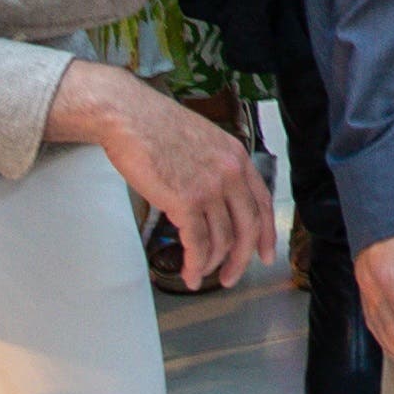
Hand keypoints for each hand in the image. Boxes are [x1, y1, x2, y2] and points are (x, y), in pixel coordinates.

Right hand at [49, 59, 282, 289]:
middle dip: (241, 258)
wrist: (128, 117)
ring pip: (222, 240)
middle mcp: (230, 172)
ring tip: (200, 275)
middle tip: (231, 276)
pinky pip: (198, 244)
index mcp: (236, 156)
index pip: (262, 202)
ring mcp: (210, 187)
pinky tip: (189, 273)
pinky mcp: (186, 201)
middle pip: (248, 227)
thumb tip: (213, 202)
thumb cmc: (154, 127)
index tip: (263, 253)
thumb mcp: (201, 141)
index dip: (265, 233)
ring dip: (212, 264)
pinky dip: (195, 265)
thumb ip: (215, 168)